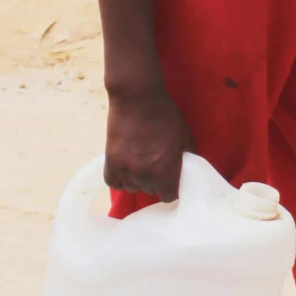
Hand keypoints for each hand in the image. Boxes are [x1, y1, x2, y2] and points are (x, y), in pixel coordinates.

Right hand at [102, 84, 194, 201]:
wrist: (138, 99)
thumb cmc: (165, 115)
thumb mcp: (184, 137)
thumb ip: (185, 158)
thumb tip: (186, 168)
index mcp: (164, 171)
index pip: (168, 196)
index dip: (172, 188)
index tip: (172, 179)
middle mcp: (143, 175)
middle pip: (150, 191)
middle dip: (156, 181)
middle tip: (157, 165)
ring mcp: (124, 169)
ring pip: (132, 187)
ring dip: (138, 179)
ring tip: (141, 164)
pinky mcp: (110, 161)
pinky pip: (113, 182)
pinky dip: (120, 178)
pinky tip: (126, 168)